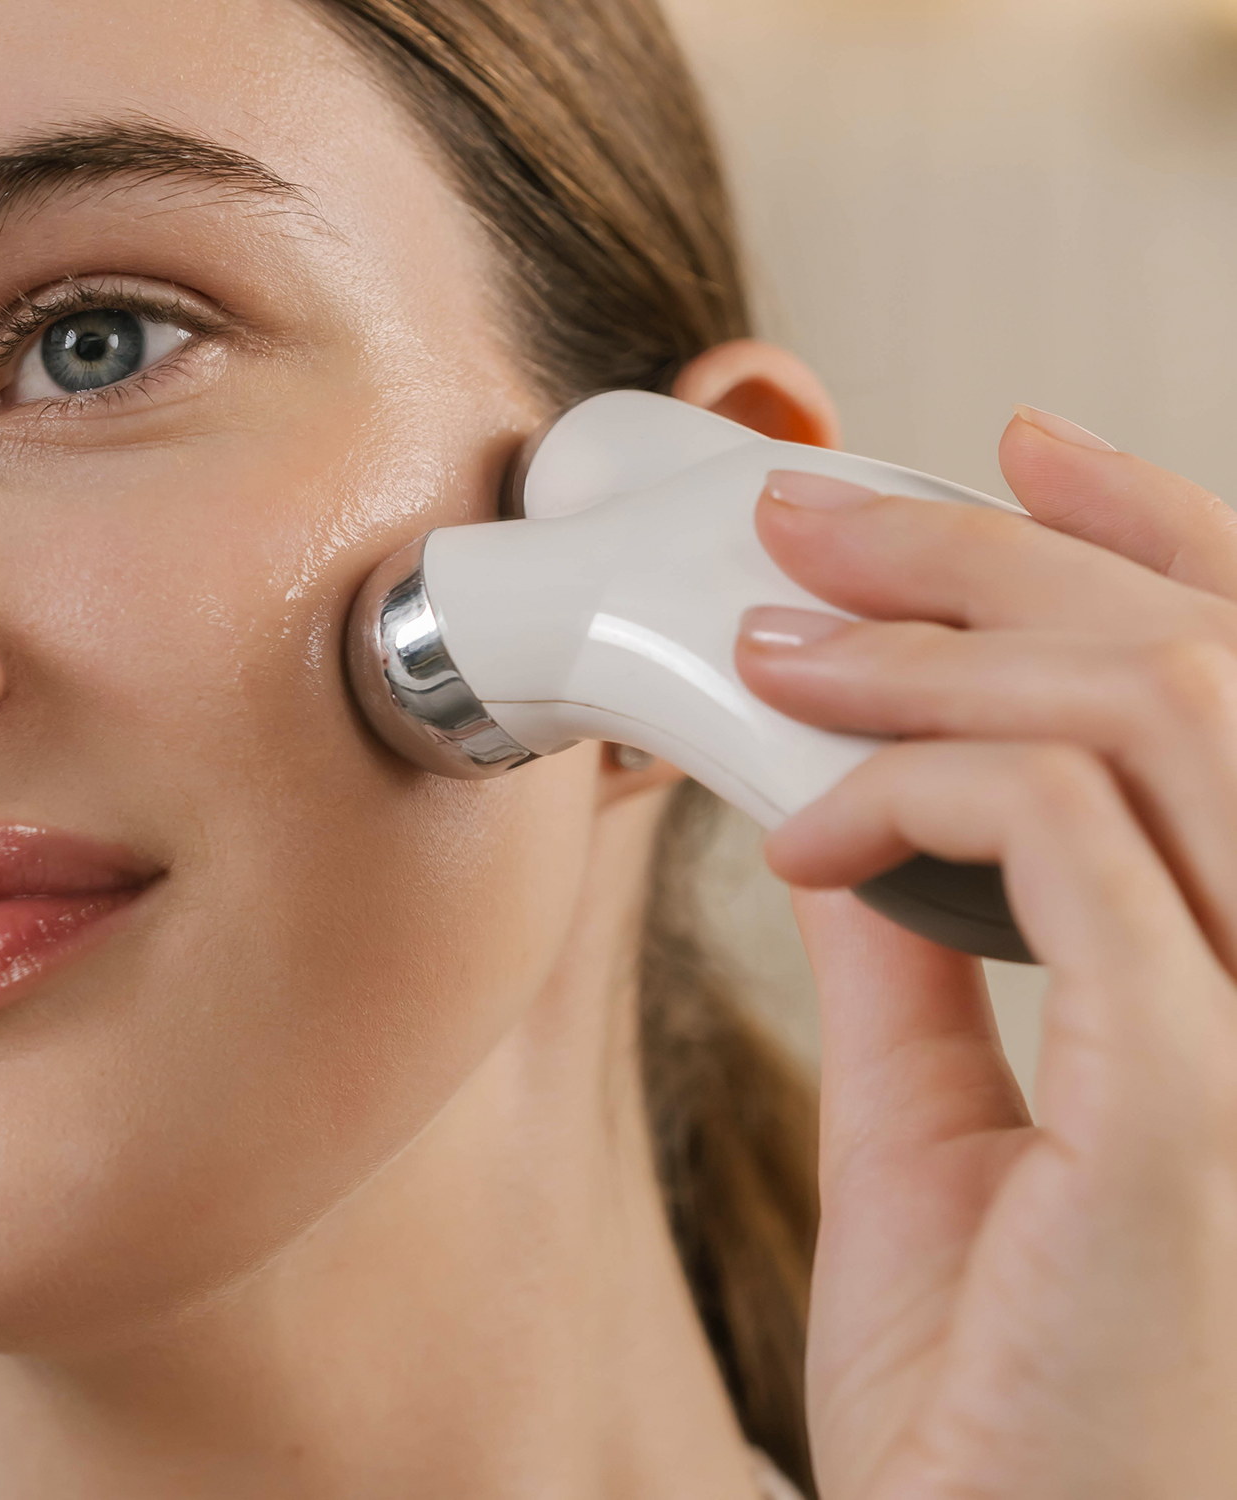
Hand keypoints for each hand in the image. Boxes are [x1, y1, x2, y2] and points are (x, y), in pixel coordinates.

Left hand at [734, 409, 1236, 1499]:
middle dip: (990, 553)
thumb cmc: (987, 1384)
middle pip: (1200, 663)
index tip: (1018, 450)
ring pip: (1154, 713)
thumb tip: (870, 798)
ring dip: (934, 648)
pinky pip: (1070, 839)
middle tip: (809, 524)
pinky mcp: (1205, 1102)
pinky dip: (920, 788)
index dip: (1154, 536)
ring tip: (777, 644)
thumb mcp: (950, 1109)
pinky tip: (806, 829)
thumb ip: (933, 939)